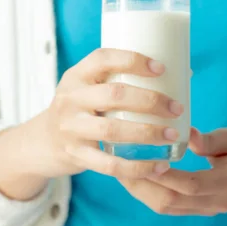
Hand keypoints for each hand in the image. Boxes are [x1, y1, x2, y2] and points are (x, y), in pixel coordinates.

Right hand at [0, 48, 182, 199]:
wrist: (43, 142)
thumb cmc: (82, 109)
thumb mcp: (89, 87)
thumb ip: (122, 81)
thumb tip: (183, 72)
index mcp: (77, 75)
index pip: (103, 59)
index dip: (133, 60)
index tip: (161, 68)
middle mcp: (70, 99)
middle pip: (113, 95)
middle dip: (150, 101)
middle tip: (176, 108)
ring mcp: (70, 129)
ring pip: (112, 130)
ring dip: (147, 133)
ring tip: (173, 135)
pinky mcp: (76, 155)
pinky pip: (109, 164)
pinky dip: (137, 167)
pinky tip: (160, 165)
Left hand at [120, 128, 226, 215]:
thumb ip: (209, 140)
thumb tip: (185, 132)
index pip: (192, 184)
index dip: (165, 175)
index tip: (143, 158)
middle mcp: (217, 201)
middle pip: (172, 201)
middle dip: (142, 184)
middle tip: (121, 163)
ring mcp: (207, 209)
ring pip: (166, 207)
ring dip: (141, 190)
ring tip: (121, 168)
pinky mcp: (199, 209)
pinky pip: (169, 206)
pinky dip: (149, 192)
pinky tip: (135, 175)